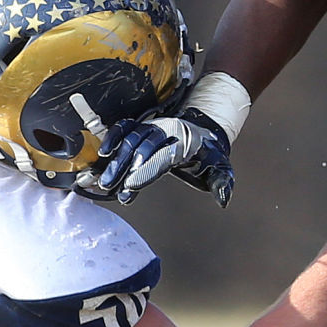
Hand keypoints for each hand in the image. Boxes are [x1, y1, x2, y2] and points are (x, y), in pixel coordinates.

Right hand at [95, 110, 234, 205]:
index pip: (165, 155)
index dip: (147, 169)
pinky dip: (113, 137)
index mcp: (187, 142)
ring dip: (116, 159)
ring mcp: (154, 127)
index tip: (131, 185)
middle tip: (112, 186)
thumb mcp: (221, 168)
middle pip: (143, 146)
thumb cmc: (210, 155)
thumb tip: (224, 199)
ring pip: (131, 139)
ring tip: (104, 181)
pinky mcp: (144, 127)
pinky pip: (125, 128)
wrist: (204, 134)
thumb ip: (222, 183)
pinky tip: (103, 152)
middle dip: (126, 167)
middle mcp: (168, 131)